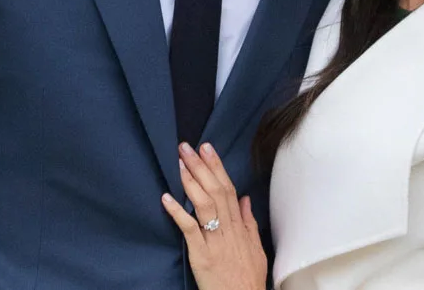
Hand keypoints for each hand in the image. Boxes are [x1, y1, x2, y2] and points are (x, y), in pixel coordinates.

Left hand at [161, 142, 267, 289]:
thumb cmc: (248, 280)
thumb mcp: (256, 249)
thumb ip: (249, 223)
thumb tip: (245, 199)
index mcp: (239, 226)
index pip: (228, 189)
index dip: (217, 167)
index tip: (207, 148)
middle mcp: (228, 230)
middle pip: (215, 191)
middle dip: (201, 167)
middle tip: (187, 147)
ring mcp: (215, 241)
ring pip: (204, 205)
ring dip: (190, 182)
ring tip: (179, 163)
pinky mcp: (202, 255)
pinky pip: (189, 230)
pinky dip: (178, 213)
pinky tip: (166, 198)